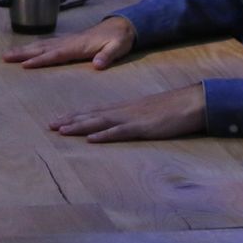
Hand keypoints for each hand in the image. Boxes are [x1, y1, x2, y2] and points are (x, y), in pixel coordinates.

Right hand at [3, 15, 134, 69]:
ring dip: (24, 49)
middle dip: (23, 53)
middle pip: (42, 48)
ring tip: (7, 54)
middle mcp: (68, 41)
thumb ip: (107, 56)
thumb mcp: (118, 48)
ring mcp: (66, 40)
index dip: (40, 60)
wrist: (122, 26)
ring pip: (41, 45)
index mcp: (78, 45)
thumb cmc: (119, 39)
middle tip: (5, 57)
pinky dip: (33, 47)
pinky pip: (46, 44)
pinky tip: (26, 50)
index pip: (56, 54)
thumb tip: (97, 65)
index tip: (24, 64)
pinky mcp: (67, 41)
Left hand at [49, 83, 206, 141]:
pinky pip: (121, 132)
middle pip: (91, 115)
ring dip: (80, 126)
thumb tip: (118, 126)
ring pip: (100, 122)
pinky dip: (105, 135)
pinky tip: (91, 139)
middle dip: (70, 120)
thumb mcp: (147, 113)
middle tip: (49, 126)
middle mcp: (123, 111)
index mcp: (124, 108)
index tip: (57, 120)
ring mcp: (132, 119)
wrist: (192, 102)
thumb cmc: (172, 109)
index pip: (93, 111)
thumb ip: (131, 119)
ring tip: (61, 130)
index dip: (74, 115)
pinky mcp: (143, 128)